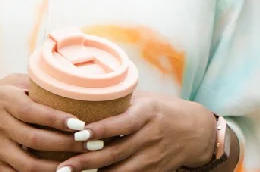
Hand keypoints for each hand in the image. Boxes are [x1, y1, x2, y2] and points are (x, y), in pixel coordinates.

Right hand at [0, 74, 90, 171]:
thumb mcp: (6, 85)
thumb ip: (34, 85)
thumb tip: (70, 83)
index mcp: (5, 101)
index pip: (36, 112)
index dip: (60, 120)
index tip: (81, 124)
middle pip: (36, 140)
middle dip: (67, 145)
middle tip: (93, 144)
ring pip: (29, 164)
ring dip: (56, 168)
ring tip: (80, 165)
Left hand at [56, 92, 216, 171]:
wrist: (196, 131)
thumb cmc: (164, 110)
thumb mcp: (146, 99)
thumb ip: (120, 102)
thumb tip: (84, 95)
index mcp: (148, 113)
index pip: (122, 123)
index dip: (99, 130)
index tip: (78, 134)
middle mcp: (151, 136)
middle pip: (115, 153)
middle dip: (86, 161)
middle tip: (63, 166)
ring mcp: (153, 157)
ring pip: (120, 171)